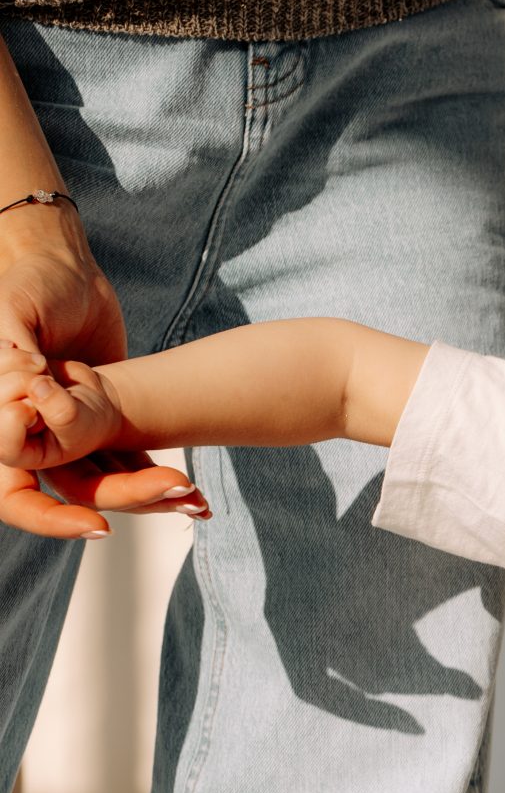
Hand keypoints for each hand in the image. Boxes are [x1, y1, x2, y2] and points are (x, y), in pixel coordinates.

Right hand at [0, 191, 194, 536]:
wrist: (66, 269)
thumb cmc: (31, 283)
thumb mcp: (15, 308)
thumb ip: (12, 345)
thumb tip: (27, 384)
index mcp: (6, 421)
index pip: (17, 495)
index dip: (51, 518)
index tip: (96, 523)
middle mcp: (38, 438)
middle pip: (79, 491)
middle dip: (130, 497)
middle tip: (177, 490)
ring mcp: (72, 436)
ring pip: (109, 484)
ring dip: (152, 497)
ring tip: (196, 501)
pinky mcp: (103, 426)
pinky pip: (130, 463)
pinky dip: (158, 481)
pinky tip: (198, 500)